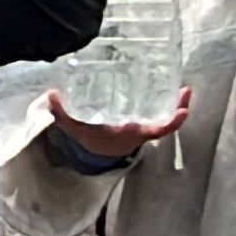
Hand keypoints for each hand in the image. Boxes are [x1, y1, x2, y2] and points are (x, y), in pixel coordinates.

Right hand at [48, 87, 190, 158]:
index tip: (174, 111)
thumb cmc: (90, 137)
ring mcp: (145, 127)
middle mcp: (140, 131)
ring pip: (166, 118)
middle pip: (165, 123)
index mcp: (128, 134)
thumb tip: (52, 94)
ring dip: (177, 105)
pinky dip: (169, 106)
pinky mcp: (144, 120)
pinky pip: (161, 116)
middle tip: (183, 89)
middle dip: (177, 109)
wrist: (98, 148)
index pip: (154, 130)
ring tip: (183, 87)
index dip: (166, 122)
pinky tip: (170, 89)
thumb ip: (63, 113)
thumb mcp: (75, 127)